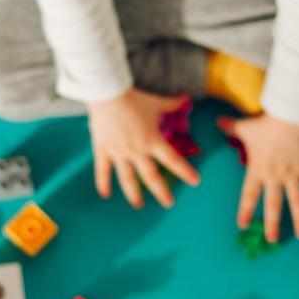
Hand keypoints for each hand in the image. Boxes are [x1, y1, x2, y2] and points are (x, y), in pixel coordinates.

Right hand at [87, 89, 200, 208]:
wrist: (107, 93)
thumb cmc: (133, 98)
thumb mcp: (155, 102)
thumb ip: (172, 104)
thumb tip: (186, 97)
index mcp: (152, 140)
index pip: (172, 160)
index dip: (185, 171)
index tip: (195, 181)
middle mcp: (137, 150)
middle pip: (151, 176)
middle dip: (161, 191)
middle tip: (168, 203)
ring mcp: (119, 152)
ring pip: (127, 179)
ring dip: (134, 194)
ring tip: (138, 205)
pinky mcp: (103, 150)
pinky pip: (103, 171)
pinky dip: (103, 183)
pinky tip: (105, 195)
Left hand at [218, 114, 298, 241]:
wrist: (289, 116)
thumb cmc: (265, 124)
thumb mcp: (245, 127)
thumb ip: (231, 127)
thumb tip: (217, 121)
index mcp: (257, 170)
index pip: (248, 195)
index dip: (245, 210)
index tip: (242, 224)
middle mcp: (275, 177)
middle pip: (272, 205)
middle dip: (272, 223)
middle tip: (272, 239)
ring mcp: (293, 174)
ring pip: (296, 201)